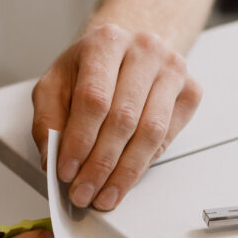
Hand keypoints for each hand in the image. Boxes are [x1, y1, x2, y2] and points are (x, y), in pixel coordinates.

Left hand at [32, 23, 201, 209]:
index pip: (94, 99)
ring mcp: (172, 70)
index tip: (66, 171)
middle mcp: (144, 50)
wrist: (126, 52)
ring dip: (124, 172)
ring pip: (151, 132)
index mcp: (106, 42)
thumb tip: (52, 159)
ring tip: (104, 196)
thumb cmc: (88, 71)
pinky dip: (143, 164)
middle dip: (100, 165)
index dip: (79, 140)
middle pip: (123, 118)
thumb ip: (48, 120)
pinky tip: (124, 180)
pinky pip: (167, 138)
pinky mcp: (190, 91)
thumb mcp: (55, 85)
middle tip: (83, 193)